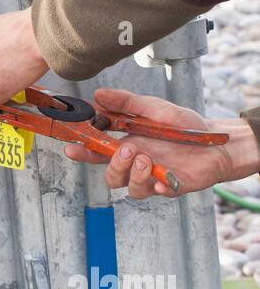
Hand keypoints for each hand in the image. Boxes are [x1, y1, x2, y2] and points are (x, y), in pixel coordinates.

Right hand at [62, 88, 259, 198]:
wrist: (216, 140)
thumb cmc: (183, 126)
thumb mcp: (153, 108)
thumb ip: (126, 103)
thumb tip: (98, 94)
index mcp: (128, 145)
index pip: (99, 152)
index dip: (83, 152)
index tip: (72, 147)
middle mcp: (137, 165)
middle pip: (111, 176)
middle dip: (113, 165)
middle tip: (128, 149)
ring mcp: (153, 178)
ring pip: (130, 188)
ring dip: (133, 174)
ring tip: (146, 159)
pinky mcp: (171, 187)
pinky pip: (157, 193)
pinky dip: (158, 187)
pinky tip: (163, 178)